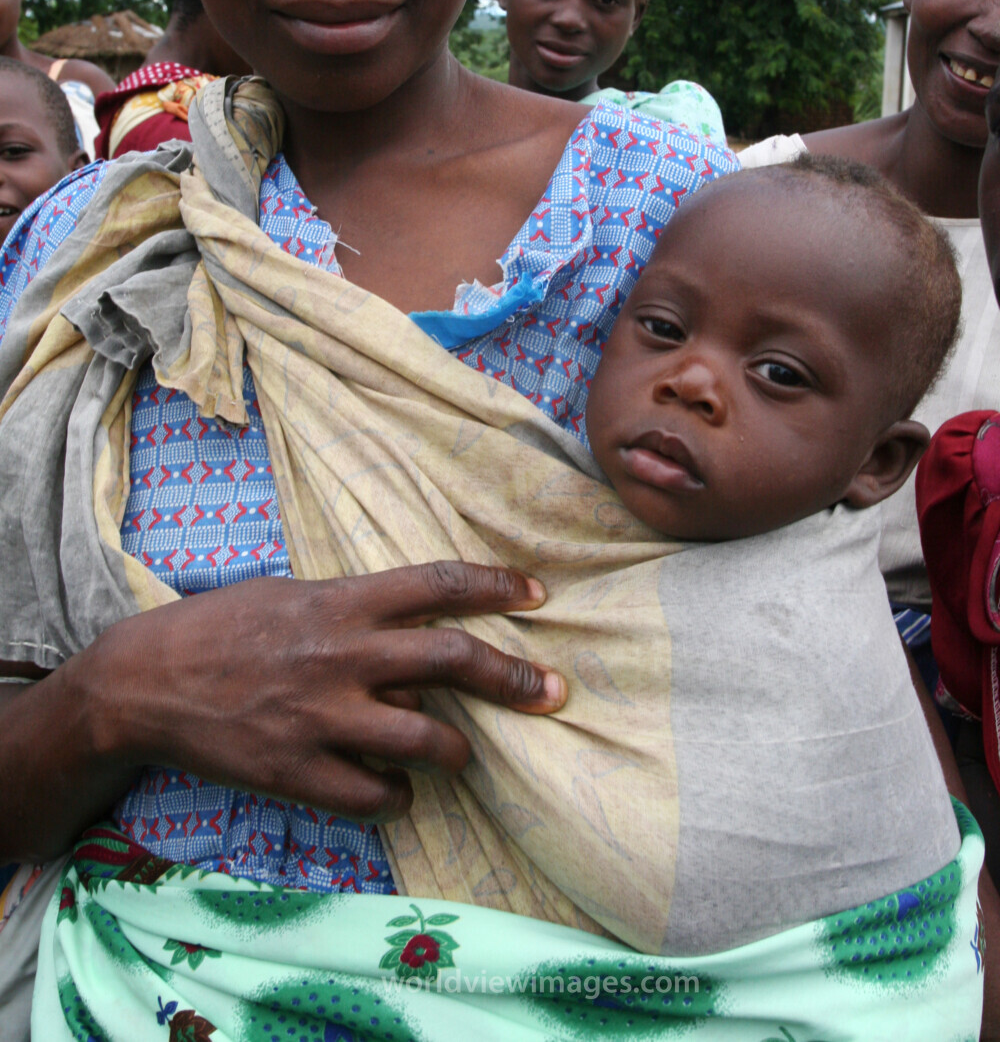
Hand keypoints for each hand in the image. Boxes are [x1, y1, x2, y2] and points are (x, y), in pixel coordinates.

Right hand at [90, 561, 563, 821]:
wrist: (145, 683)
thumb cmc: (220, 627)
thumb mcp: (290, 593)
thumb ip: (353, 607)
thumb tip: (412, 627)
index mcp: (341, 601)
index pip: (436, 584)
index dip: (495, 586)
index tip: (538, 594)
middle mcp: (342, 655)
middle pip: (452, 660)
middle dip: (514, 679)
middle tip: (553, 693)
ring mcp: (323, 718)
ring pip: (427, 740)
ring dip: (459, 751)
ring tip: (464, 754)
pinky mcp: (299, 772)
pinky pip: (376, 797)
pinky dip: (399, 797)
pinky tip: (397, 790)